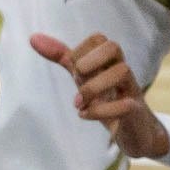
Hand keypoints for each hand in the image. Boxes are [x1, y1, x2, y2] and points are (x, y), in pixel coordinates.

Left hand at [30, 30, 169, 159]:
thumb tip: (33, 37)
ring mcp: (131, 91)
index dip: (80, 49)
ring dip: (92, 87)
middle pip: (114, 47)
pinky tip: (84, 115)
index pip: (99, 39)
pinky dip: (100, 111)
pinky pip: (125, 105)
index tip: (72, 68)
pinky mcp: (135, 113)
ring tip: (78, 103)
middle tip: (76, 78)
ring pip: (122, 72)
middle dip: (89, 61)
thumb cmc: (108, 98)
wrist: (136, 132)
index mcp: (109, 62)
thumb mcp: (83, 76)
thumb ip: (63, 58)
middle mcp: (122, 72)